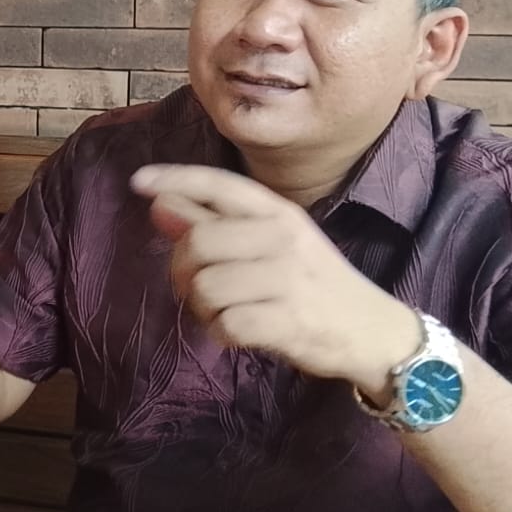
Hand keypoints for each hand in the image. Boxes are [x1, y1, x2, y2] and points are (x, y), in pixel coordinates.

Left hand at [131, 164, 418, 397]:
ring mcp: (287, 279)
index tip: (138, 181)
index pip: (219, 184)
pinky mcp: (287, 321)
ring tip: (222, 310)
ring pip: (205, 287)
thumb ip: (214, 223)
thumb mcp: (269, 243)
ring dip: (201, 306)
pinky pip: (224, 324)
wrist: (372, 332)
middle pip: (197, 243)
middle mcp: (282, 238)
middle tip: (192, 286)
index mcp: (278, 212)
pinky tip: (238, 330)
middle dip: (180, 269)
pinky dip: (220, 332)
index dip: (176, 178)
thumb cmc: (310, 282)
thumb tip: (158, 203)